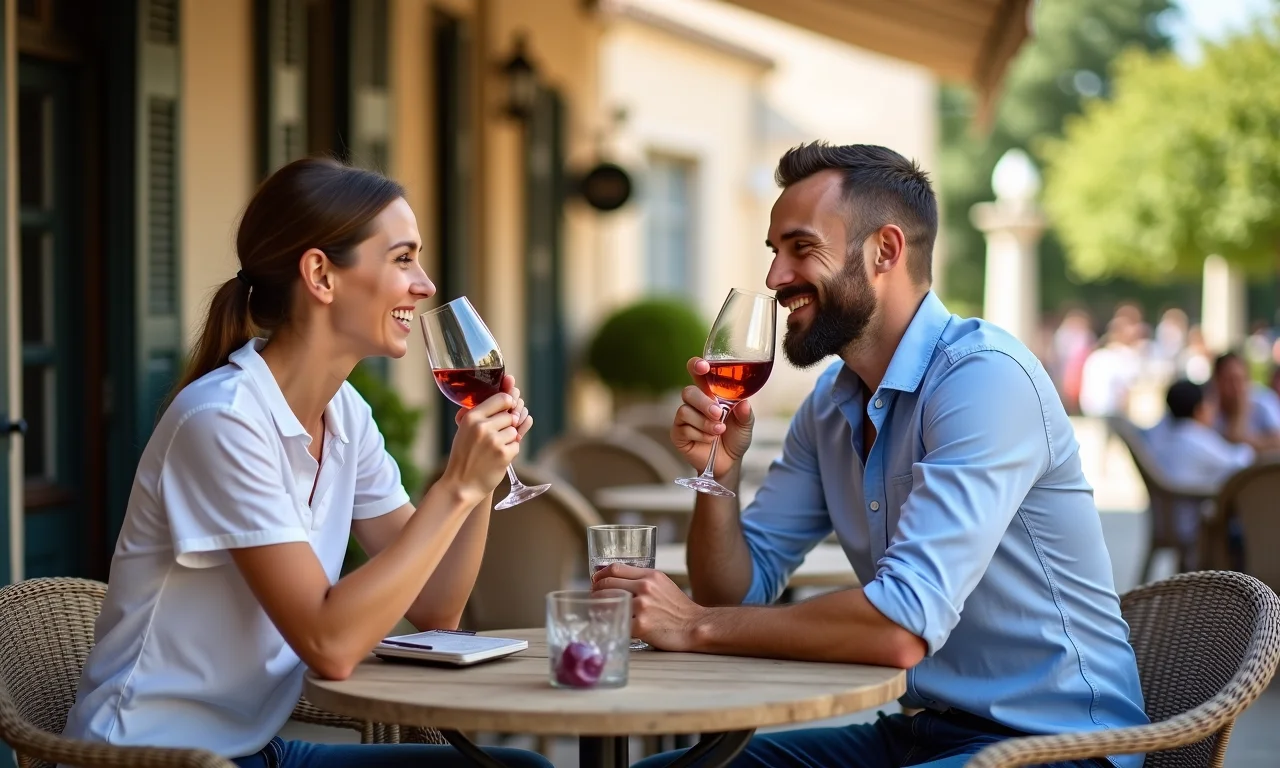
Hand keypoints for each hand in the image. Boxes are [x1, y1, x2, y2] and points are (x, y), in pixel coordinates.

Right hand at [442, 391, 520, 502]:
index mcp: (472, 417)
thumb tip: (509, 396)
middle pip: (510, 415)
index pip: (501, 398)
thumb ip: (482, 414)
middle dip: (507, 426)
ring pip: (514, 431)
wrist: (461, 485)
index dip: (508, 403)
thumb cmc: (464, 456)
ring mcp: (494, 440)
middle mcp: (482, 426)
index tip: (507, 409)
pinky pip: (516, 445)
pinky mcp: (504, 454)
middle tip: (493, 439)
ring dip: (508, 440)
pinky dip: (510, 452)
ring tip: (493, 450)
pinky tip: (497, 458)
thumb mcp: (465, 430)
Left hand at [592, 562, 704, 652]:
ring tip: (598, 610)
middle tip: (594, 597)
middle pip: (608, 583)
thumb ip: (643, 579)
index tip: (595, 580)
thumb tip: (617, 580)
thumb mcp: (663, 584)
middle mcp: (645, 587)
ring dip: (599, 606)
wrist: (694, 626)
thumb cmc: (678, 608)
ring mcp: (642, 606)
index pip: (615, 568)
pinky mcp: (640, 626)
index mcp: (650, 575)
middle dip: (596, 590)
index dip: (600, 574)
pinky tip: (609, 624)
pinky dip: (610, 622)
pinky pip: (617, 621)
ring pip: (608, 601)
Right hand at [672, 357, 752, 476]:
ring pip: (685, 410)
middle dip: (703, 402)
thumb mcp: (746, 424)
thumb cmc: (735, 438)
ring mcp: (684, 418)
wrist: (729, 463)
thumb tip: (743, 403)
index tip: (703, 366)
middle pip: (688, 391)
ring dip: (704, 422)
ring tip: (718, 431)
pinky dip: (700, 435)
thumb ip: (745, 413)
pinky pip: (683, 428)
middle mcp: (695, 403)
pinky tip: (709, 440)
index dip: (697, 366)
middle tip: (718, 414)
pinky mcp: (678, 433)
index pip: (698, 374)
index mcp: (710, 394)